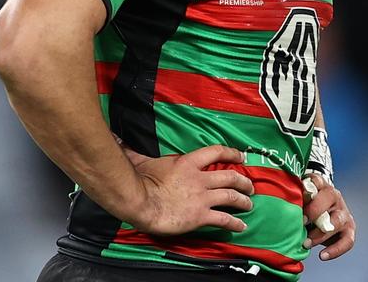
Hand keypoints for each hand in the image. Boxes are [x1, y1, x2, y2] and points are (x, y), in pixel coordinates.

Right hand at [120, 144, 254, 234]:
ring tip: (249, 204)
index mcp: (188, 163)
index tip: (241, 156)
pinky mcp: (201, 215)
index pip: (216, 152)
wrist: (140, 202)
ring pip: (231, 196)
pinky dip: (235, 222)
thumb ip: (134, 151)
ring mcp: (202, 197)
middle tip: (250, 186)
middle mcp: (200, 179)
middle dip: (243, 181)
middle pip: (230, 176)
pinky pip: (224, 219)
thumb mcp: (141, 161)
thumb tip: (118, 140)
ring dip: (243, 200)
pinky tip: (241, 226)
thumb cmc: (139, 182)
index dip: (231, 153)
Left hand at [302, 173, 355, 259]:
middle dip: (315, 211)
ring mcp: (343, 213)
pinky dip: (335, 250)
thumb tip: (280, 204)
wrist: (322, 213)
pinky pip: (347, 241)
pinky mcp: (349, 229)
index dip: (307, 190)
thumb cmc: (306, 207)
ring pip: (337, 220)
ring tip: (306, 243)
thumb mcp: (300, 200)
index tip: (297, 201)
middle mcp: (335, 197)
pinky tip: (322, 256)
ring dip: (321, 234)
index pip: (317, 180)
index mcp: (321, 186)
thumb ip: (294, 198)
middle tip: (302, 223)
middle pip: (330, 197)